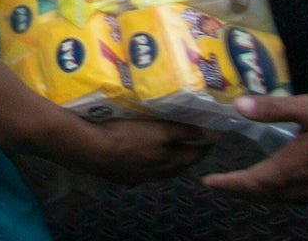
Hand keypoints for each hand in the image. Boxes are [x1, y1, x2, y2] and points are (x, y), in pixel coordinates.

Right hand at [71, 117, 216, 183]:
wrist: (94, 150)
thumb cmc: (128, 135)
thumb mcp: (159, 129)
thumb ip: (185, 131)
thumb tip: (213, 133)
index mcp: (170, 162)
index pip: (195, 155)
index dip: (205, 145)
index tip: (212, 136)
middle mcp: (159, 174)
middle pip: (180, 165)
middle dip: (188, 155)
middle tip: (193, 142)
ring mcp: (140, 177)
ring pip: (161, 171)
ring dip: (169, 162)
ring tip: (169, 150)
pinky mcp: (124, 176)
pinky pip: (144, 172)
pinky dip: (149, 165)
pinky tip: (142, 159)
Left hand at [204, 94, 307, 202]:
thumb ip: (274, 109)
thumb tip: (238, 107)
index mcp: (294, 168)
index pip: (253, 182)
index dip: (229, 184)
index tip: (209, 183)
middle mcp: (307, 186)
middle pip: (267, 195)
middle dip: (243, 191)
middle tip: (224, 186)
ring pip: (287, 200)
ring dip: (265, 195)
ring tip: (250, 187)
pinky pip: (305, 198)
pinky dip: (287, 195)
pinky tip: (289, 185)